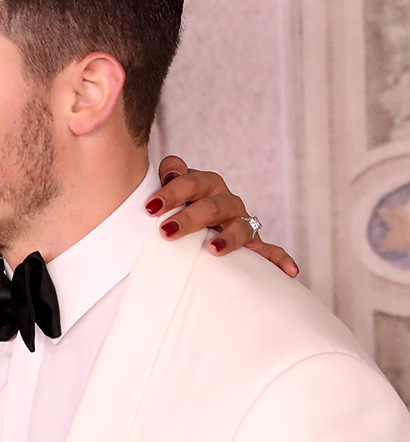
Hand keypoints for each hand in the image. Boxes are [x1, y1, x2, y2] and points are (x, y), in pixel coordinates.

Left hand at [144, 155, 298, 277]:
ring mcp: (240, 221)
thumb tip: (171, 171)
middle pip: (211, 206)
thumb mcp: (172, 188)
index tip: (150, 208)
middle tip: (167, 231)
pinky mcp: (253, 242)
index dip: (171, 192)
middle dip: (189, 218)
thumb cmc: (179, 204)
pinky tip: (290, 270)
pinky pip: (269, 250)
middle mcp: (225, 200)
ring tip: (213, 250)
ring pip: (239, 227)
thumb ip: (170, 174)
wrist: (199, 220)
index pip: (190, 182)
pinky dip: (279, 259)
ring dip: (228, 239)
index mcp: (204, 183)